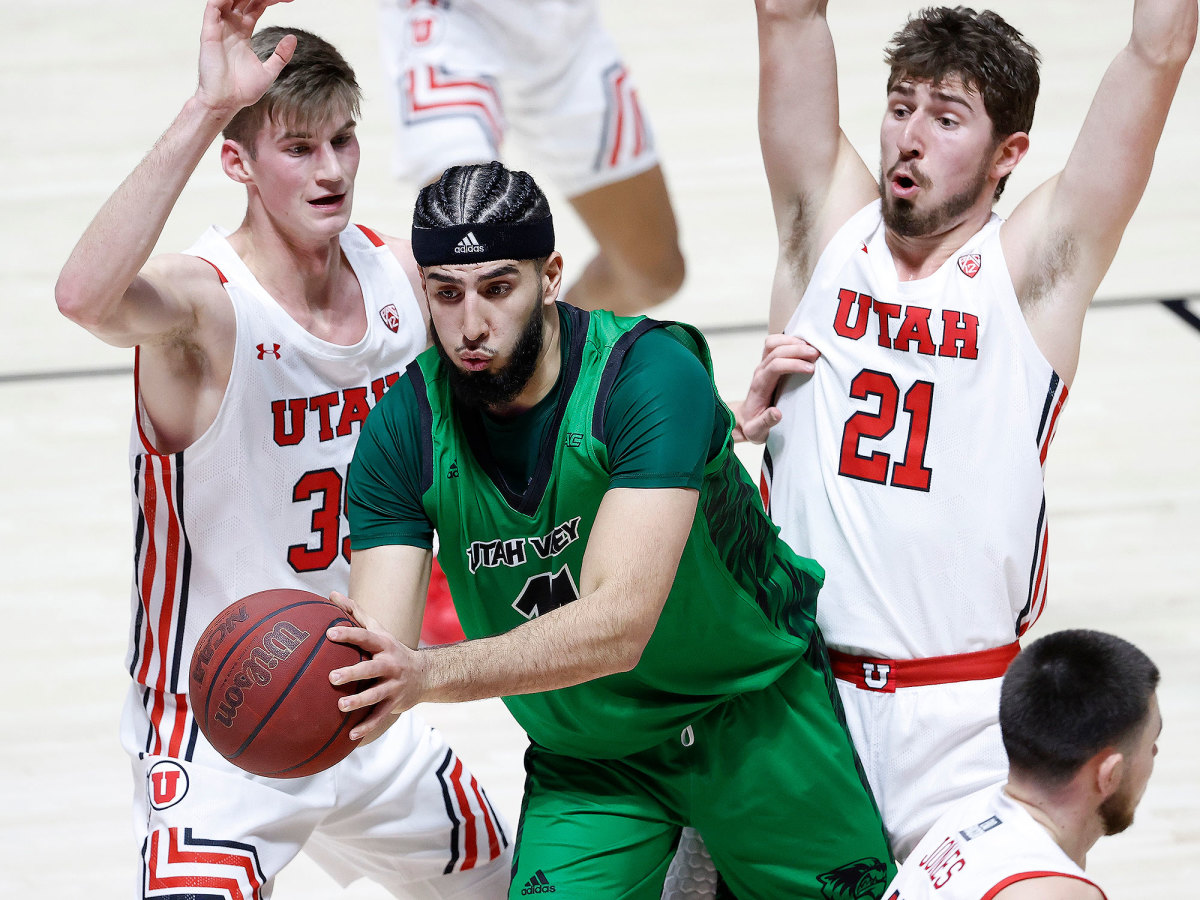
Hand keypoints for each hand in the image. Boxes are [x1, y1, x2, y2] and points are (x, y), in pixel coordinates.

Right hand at [196, 0, 296, 117]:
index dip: (270, 0)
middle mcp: (231, 27)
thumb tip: (293, 38)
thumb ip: (281, 55)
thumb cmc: (243, 90)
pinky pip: (214, 6)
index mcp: (243, 33)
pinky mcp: (210, 31)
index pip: (256, 6)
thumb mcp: (269, 71)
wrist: (225, 102)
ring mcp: (220, 27)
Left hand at [326, 590, 426, 741]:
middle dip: (353, 673)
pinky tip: (350, 736)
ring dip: (358, 702)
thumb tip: (330, 593)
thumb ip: (355, 612)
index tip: (330, 633)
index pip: (365, 637)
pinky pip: (380, 717)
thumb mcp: (379, 629)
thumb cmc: (391, 649)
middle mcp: (391, 664)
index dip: (349, 634)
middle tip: (332, 677)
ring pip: (375, 695)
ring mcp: (394, 685)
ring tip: (340, 706)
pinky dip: (366, 727)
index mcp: (384, 645)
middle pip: (371, 668)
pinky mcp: (395, 704)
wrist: (426, 674)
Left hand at [732, 334, 819, 442]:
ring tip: (812, 347)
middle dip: (797, 349)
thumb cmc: (754, 425)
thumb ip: (766, 423)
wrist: (745, 419)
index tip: (811, 370)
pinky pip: (776, 344)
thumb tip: (777, 413)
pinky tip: (804, 345)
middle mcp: (760, 372)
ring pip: (773, 343)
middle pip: (775, 351)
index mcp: (759, 386)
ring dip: (793, 341)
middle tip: (817, 354)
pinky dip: (790, 340)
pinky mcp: (768, 362)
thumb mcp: (757, 431)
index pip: (775, 367)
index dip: (793, 364)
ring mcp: (763, 365)